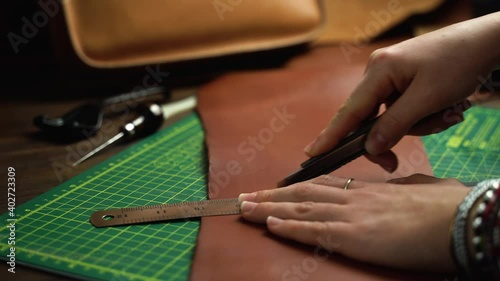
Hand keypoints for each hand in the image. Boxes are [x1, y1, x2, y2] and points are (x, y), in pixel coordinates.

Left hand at [239, 174, 469, 272]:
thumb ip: (403, 188)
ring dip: (269, 208)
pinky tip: (270, 224)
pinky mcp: (353, 236)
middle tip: (247, 197)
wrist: (460, 218)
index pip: (323, 186)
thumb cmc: (446, 206)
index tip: (278, 188)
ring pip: (300, 208)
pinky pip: (313, 231)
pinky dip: (289, 228)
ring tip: (245, 208)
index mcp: (369, 191)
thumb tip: (399, 186)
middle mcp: (354, 199)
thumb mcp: (421, 190)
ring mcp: (351, 216)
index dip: (297, 187)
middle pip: (303, 194)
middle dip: (272, 195)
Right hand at [304, 12, 499, 171]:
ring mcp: (390, 75)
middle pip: (369, 118)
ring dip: (417, 124)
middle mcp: (378, 72)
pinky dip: (420, 116)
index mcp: (379, 71)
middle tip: (393, 163)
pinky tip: (443, 108)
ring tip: (446, 113)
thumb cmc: (458, 64)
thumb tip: (370, 147)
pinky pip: (402, 108)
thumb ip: (396, 125)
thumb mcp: (428, 99)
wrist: (485, 41)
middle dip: (390, 136)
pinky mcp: (402, 80)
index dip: (331, 135)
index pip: (349, 111)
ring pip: (389, 116)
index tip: (311, 153)